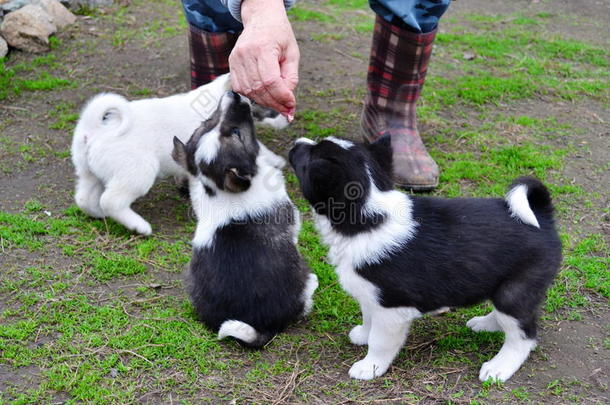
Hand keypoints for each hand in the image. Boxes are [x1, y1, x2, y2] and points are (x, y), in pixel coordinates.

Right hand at [229, 0, 298, 118]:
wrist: (261, 19)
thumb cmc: (279, 35)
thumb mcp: (292, 53)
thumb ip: (291, 77)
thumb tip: (288, 101)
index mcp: (263, 47)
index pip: (271, 81)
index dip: (281, 96)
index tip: (291, 104)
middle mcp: (246, 53)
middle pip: (259, 88)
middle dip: (275, 103)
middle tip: (287, 110)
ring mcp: (236, 58)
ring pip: (249, 91)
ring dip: (265, 102)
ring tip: (277, 104)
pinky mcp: (231, 63)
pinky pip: (240, 88)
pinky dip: (253, 96)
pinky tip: (264, 95)